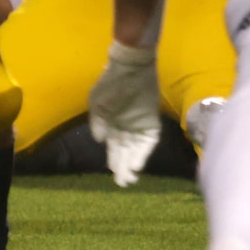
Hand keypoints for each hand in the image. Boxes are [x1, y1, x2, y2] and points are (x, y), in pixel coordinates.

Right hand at [88, 41, 161, 186]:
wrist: (130, 67)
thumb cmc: (110, 83)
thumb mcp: (97, 102)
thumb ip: (98, 121)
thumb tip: (100, 140)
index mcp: (110, 125)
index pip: (112, 148)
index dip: (113, 162)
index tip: (113, 174)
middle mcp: (125, 128)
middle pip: (124, 152)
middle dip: (123, 167)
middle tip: (122, 183)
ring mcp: (139, 126)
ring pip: (136, 150)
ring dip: (133, 163)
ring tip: (130, 178)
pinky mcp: (151, 122)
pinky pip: (148, 142)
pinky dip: (143, 153)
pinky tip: (137, 163)